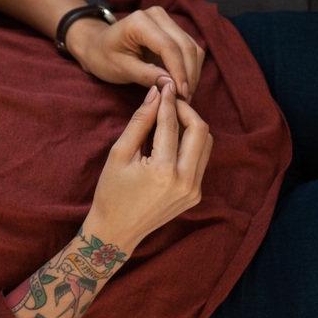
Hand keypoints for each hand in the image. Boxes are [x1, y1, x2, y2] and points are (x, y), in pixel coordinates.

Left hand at [66, 5, 206, 94]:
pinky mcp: (171, 28)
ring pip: (192, 47)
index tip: (182, 95)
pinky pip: (188, 48)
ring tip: (185, 96)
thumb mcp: (121, 69)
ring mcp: (166, 19)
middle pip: (186, 46)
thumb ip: (146, 75)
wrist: (96, 45)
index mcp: (140, 22)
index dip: (179, 72)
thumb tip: (172, 85)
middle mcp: (157, 15)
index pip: (169, 48)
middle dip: (189, 75)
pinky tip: (183, 85)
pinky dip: (189, 67)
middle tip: (186, 101)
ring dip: (192, 73)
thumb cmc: (103, 57)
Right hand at [84, 78, 212, 248]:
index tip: (164, 85)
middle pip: (200, 130)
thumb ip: (140, 121)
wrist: (116, 231)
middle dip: (186, 110)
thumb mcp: (119, 153)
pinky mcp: (195, 195)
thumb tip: (156, 93)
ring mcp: (194, 190)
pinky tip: (172, 141)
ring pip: (206, 144)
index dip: (168, 100)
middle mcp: (185, 181)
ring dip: (192, 126)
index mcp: (163, 171)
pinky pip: (200, 160)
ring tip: (171, 119)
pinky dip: (190, 145)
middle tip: (170, 102)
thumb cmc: (111, 193)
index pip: (171, 124)